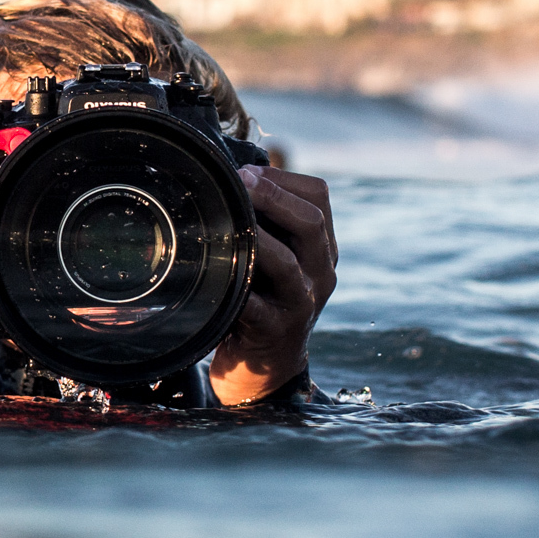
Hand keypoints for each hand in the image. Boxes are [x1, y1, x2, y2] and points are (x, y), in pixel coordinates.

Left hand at [210, 166, 336, 404]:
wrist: (265, 365)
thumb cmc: (261, 298)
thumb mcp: (273, 258)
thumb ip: (264, 223)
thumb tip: (230, 174)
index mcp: (321, 248)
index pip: (318, 197)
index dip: (283, 179)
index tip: (247, 172)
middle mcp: (320, 273)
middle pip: (312, 223)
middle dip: (273, 197)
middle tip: (239, 183)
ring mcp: (301, 304)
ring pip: (287, 263)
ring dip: (255, 237)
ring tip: (229, 220)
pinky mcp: (275, 331)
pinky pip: (255, 305)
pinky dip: (235, 286)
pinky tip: (217, 271)